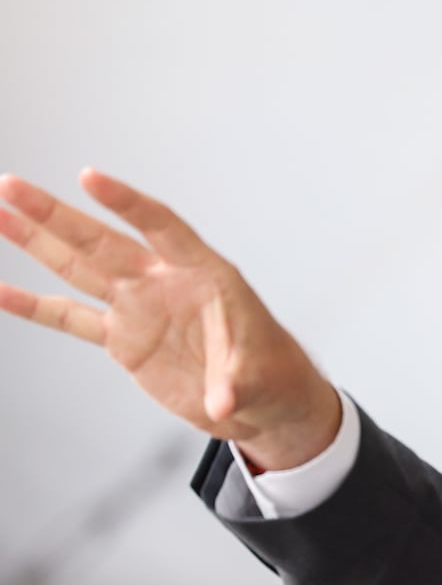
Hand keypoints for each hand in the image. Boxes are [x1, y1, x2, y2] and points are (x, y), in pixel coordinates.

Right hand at [0, 169, 340, 469]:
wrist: (261, 401)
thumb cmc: (271, 377)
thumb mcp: (258, 380)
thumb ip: (233, 386)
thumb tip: (222, 406)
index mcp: (206, 275)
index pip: (161, 227)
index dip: (126, 204)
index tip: (88, 178)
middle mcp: (166, 282)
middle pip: (104, 241)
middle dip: (58, 215)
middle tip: (11, 186)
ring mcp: (140, 307)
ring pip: (80, 268)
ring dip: (39, 243)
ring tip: (1, 213)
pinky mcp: (123, 339)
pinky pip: (71, 318)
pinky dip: (36, 306)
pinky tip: (1, 291)